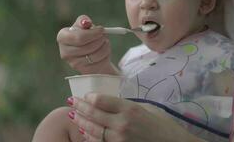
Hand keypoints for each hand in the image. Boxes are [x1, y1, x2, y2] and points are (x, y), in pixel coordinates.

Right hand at [57, 15, 116, 74]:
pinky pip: (99, 63)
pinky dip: (105, 55)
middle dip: (99, 40)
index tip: (101, 30)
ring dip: (104, 47)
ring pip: (95, 55)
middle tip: (104, 36)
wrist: (90, 52)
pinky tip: (103, 51)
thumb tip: (86, 22)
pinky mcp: (84, 71)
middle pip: (87, 47)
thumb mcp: (84, 26)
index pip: (78, 37)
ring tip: (104, 42)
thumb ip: (84, 21)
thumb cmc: (86, 36)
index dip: (92, 34)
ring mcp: (74, 64)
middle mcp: (65, 52)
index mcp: (63, 37)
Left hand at [67, 94, 200, 141]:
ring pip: (92, 130)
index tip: (85, 95)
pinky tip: (84, 132)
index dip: (89, 97)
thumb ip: (126, 105)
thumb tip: (109, 102)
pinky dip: (89, 137)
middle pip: (93, 114)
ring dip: (80, 122)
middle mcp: (121, 123)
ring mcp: (119, 139)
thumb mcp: (145, 108)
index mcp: (129, 109)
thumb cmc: (162, 124)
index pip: (100, 100)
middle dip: (79, 107)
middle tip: (71, 101)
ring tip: (73, 115)